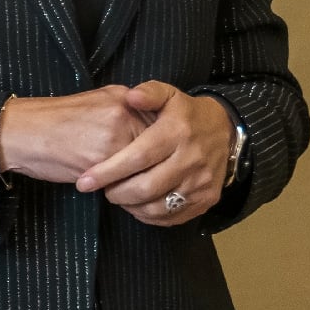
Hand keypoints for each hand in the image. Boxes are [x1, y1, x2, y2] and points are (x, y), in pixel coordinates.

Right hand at [0, 86, 152, 184]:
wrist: (20, 131)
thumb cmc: (53, 121)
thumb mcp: (94, 104)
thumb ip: (125, 114)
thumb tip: (151, 135)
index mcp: (122, 97)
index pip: (162, 127)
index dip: (161, 148)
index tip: (159, 160)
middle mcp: (123, 113)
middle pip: (159, 148)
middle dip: (156, 167)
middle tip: (151, 179)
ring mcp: (114, 136)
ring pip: (146, 168)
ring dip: (143, 182)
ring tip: (132, 188)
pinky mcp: (102, 161)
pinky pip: (126, 182)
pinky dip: (125, 191)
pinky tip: (114, 191)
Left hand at [75, 80, 232, 225]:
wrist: (225, 131)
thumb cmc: (185, 113)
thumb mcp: (168, 94)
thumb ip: (148, 92)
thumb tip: (131, 96)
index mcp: (177, 132)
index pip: (138, 157)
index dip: (109, 171)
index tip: (85, 181)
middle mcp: (191, 160)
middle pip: (147, 187)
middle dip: (117, 193)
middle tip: (101, 190)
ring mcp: (201, 183)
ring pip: (159, 207)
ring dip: (131, 206)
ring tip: (117, 196)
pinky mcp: (207, 200)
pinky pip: (174, 217)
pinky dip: (150, 216)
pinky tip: (136, 206)